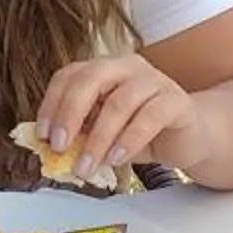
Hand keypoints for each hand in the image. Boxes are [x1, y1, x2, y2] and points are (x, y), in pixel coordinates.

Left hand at [35, 56, 200, 186]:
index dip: (51, 103)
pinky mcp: (176, 100)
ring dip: (98, 138)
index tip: (43, 135)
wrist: (189, 137)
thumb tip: (49, 147)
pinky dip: (129, 140)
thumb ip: (80, 132)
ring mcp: (154, 80)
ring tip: (87, 166)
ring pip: (119, 102)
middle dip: (70, 114)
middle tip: (59, 147)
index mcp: (104, 69)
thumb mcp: (103, 132)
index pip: (69, 75)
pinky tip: (117, 159)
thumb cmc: (141, 133)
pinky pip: (149, 116)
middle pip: (91, 79)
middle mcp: (127, 67)